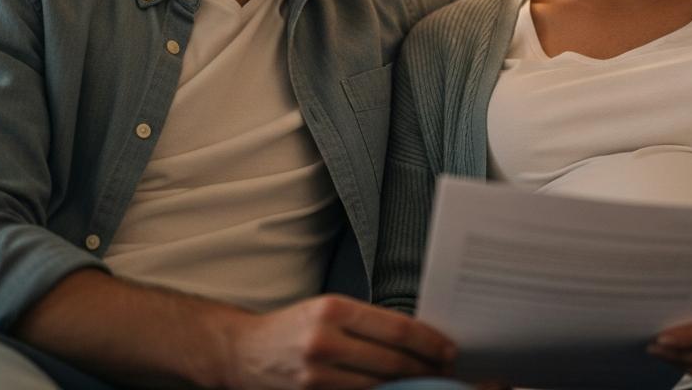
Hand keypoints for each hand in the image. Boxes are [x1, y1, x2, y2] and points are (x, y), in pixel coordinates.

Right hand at [228, 294, 456, 389]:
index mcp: (333, 309)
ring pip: (380, 383)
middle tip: (446, 368)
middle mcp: (325, 340)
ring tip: (428, 380)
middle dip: (426, 366)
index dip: (428, 341)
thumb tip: (417, 337)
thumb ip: (367, 322)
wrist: (244, 351)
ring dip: (410, 384)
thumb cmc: (294, 326)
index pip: (396, 327)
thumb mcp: (327, 309)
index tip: (448, 348)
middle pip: (392, 359)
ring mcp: (317, 373)